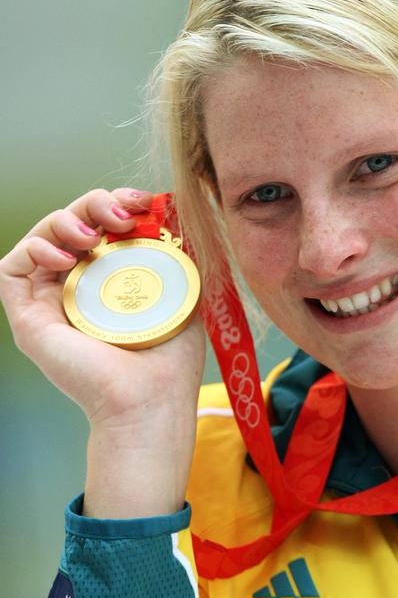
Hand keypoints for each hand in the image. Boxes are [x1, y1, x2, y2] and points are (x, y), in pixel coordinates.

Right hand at [0, 188, 206, 516]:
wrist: (149, 396)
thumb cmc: (169, 354)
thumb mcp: (181, 290)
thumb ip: (176, 253)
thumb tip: (175, 211)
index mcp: (111, 279)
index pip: (101, 226)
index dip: (115, 203)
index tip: (142, 201)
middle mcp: (78, 287)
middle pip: (70, 224)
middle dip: (93, 204)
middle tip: (120, 215)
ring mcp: (52, 302)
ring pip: (41, 238)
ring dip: (64, 221)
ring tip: (92, 238)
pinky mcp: (29, 317)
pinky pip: (12, 268)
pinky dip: (34, 248)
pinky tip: (65, 258)